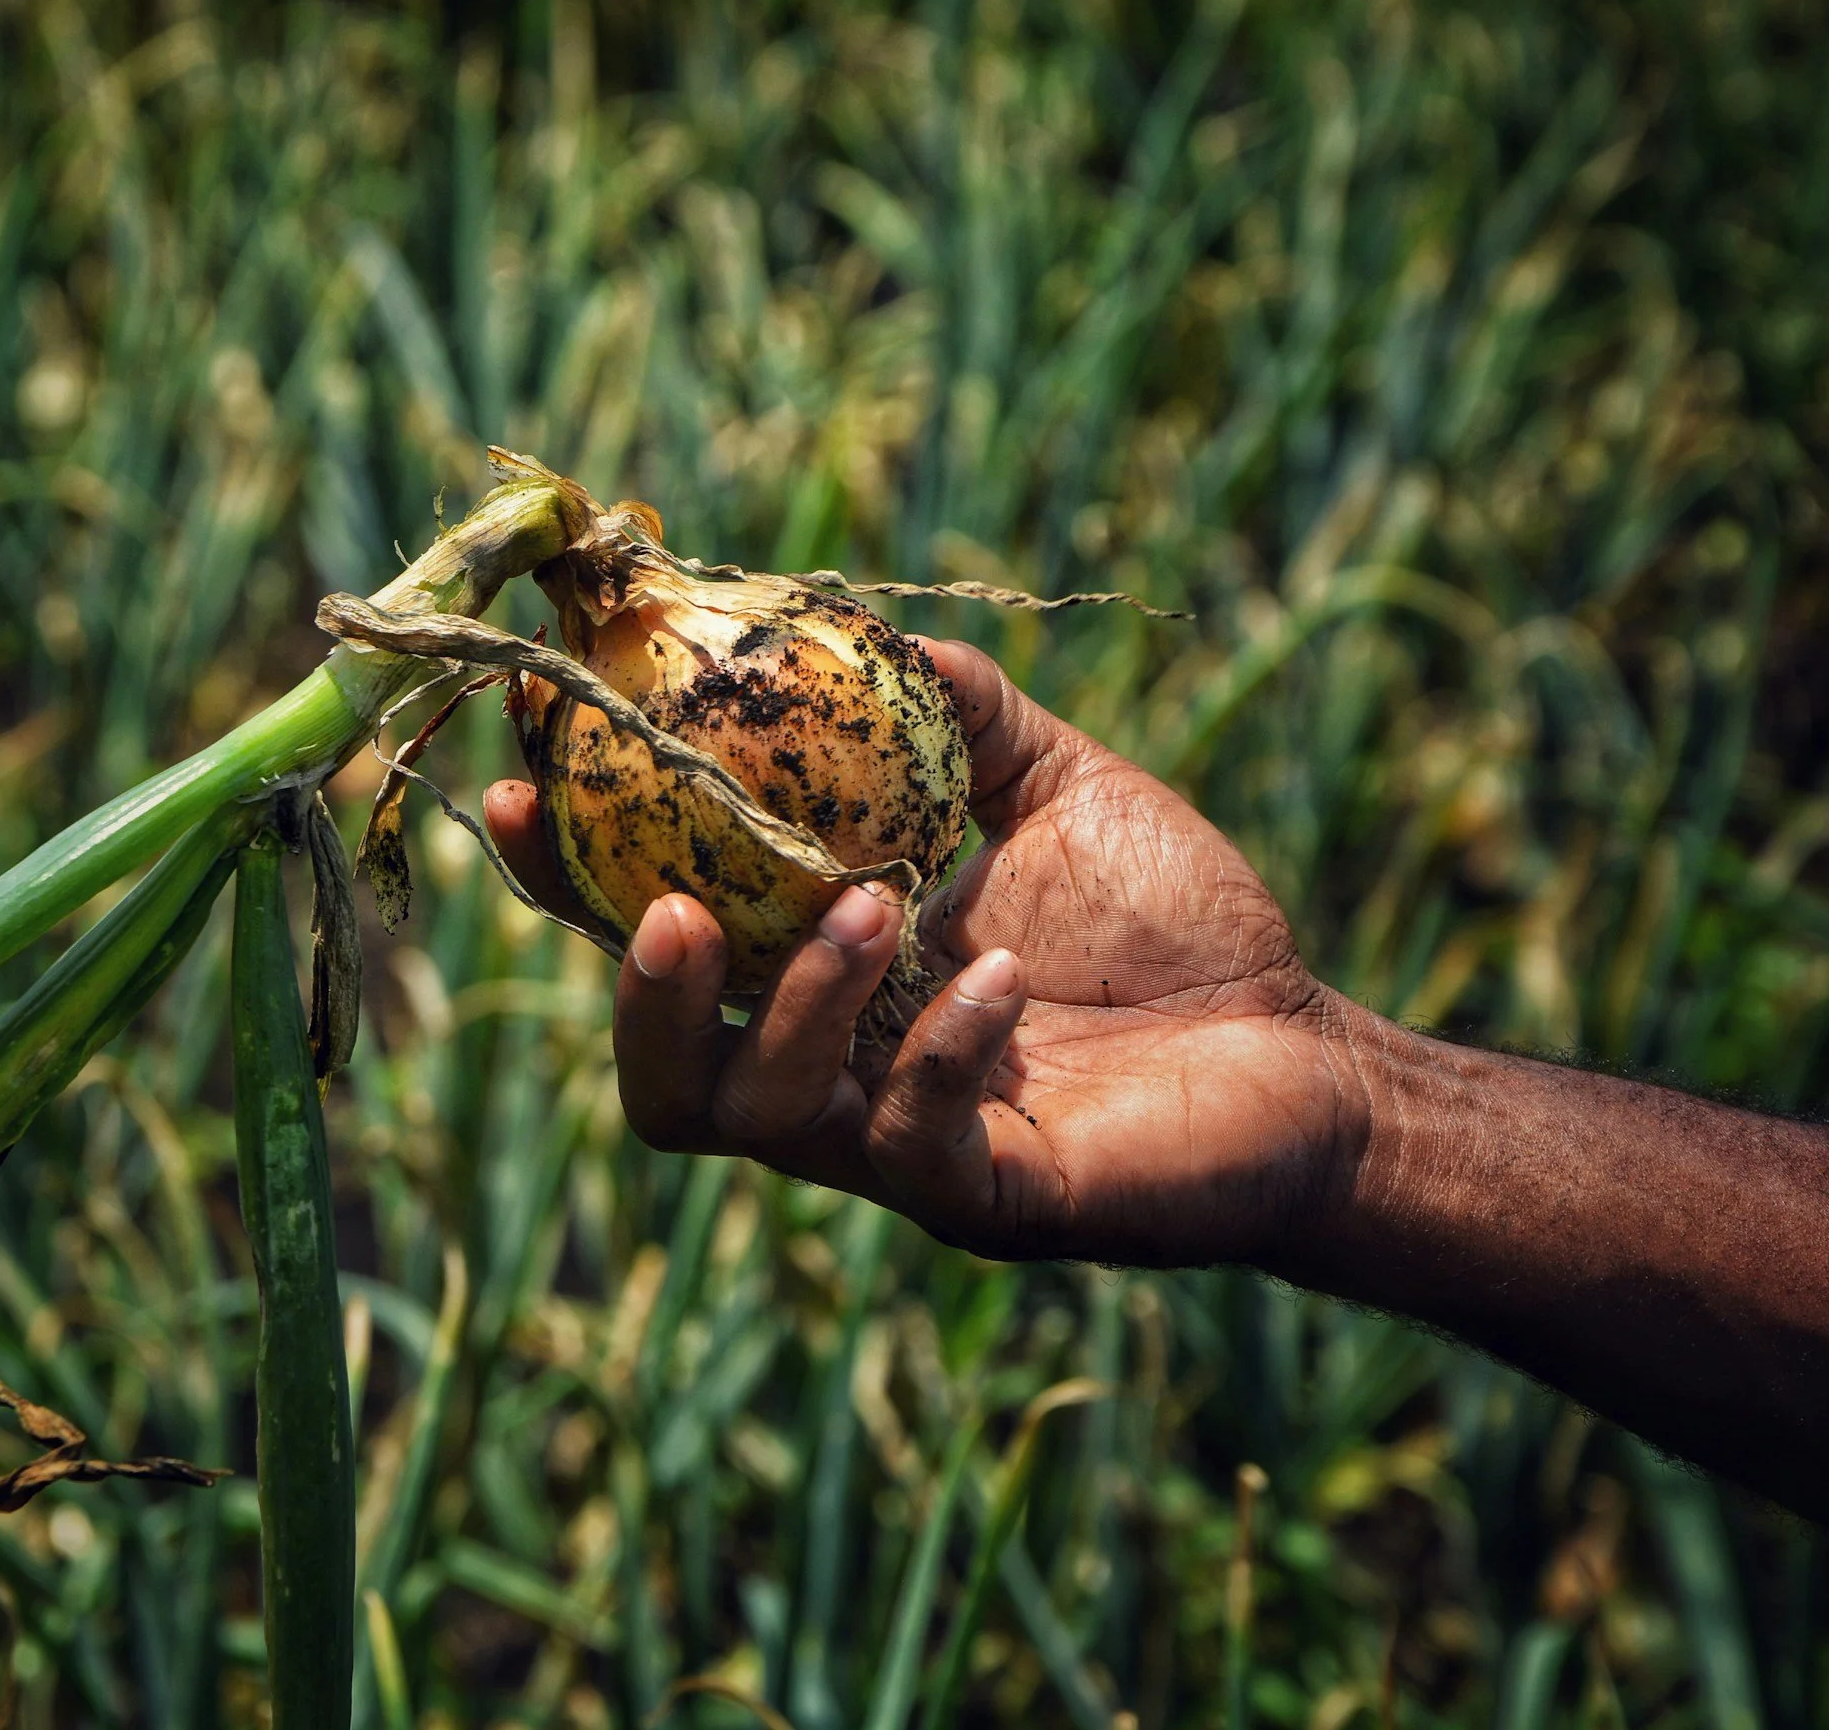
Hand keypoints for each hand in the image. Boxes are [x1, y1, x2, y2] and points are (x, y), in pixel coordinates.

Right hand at [484, 642, 1367, 1266]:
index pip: (655, 939)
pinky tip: (1001, 976)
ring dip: (793, 1007)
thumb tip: (869, 627)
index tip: (519, 790)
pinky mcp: (987, 1201)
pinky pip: (911, 1145)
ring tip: (877, 906)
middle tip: (672, 913)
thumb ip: (960, 719)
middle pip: (660, 1079)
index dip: (566, 879)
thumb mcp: (1058, 788)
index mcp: (820, 978)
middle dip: (635, 995)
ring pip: (760, 1115)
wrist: (1309, 1054)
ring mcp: (898, 1151)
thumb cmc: (1176, 923)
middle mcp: (833, 1075)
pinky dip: (937, 1052)